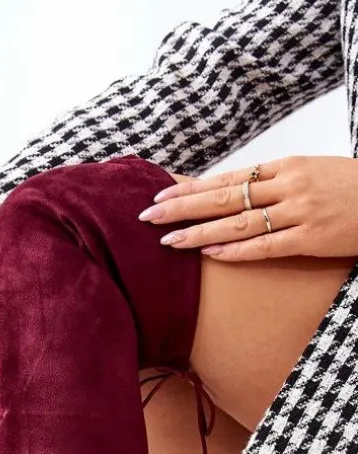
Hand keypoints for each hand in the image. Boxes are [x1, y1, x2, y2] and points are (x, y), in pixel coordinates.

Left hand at [138, 156, 357, 260]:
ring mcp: (300, 212)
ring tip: (169, 241)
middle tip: (149, 216)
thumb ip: (275, 184)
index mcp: (288, 166)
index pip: (230, 179)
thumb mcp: (312, 174)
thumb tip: (233, 195)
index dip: (192, 188)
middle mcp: (290, 185)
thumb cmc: (352, 189)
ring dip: (200, 232)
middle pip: (225, 197)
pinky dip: (236, 250)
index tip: (161, 195)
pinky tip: (210, 254)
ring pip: (239, 223)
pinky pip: (266, 246)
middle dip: (184, 207)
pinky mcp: (312, 238)